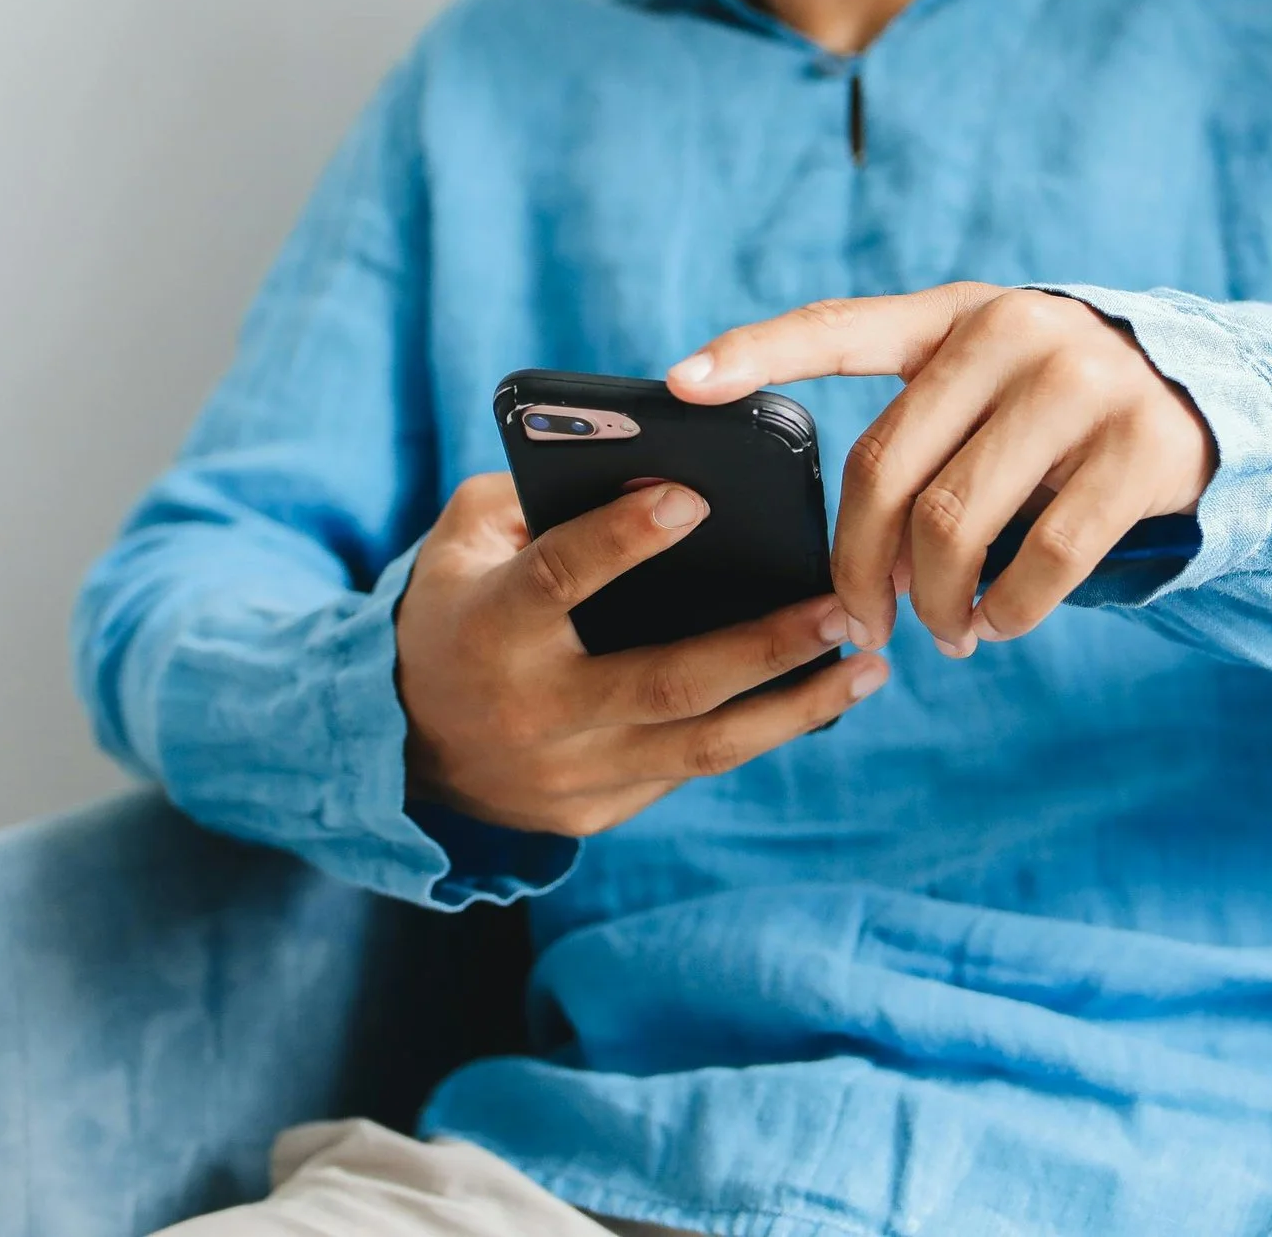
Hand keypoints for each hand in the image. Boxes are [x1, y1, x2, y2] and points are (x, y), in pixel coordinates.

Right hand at [395, 473, 888, 836]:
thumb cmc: (456, 610)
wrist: (402, 745)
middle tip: (843, 604)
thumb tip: (641, 461)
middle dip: (765, 645)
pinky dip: (761, 732)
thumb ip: (533, 493)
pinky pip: (692, 768)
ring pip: (704, 745)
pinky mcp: (597, 811)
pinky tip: (821, 695)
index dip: (622, 537)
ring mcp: (569, 772)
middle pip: (668, 680)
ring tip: (869, 663)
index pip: (560, 579)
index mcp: (489, 627)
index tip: (694, 495)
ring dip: (798, 705)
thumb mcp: (464, 541)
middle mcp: (533, 709)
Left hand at [667, 285, 1216, 658]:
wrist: (1203, 396)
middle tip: (864, 620)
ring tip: (942, 631)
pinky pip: (1044, 557)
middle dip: (860, 566)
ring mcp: (1082, 384)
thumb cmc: (1051, 411)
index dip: (757, 353)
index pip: (838, 327)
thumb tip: (848, 562)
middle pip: (886, 468)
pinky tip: (998, 623)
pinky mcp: (1139, 447)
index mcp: (953, 315)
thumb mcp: (984, 385)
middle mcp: (1013, 333)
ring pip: (957, 521)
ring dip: (936, 601)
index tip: (684, 383)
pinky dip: (1008, 611)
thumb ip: (915, 432)